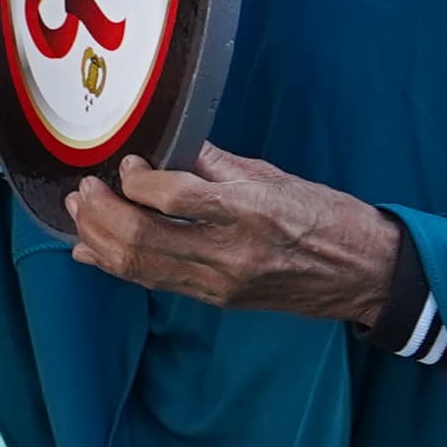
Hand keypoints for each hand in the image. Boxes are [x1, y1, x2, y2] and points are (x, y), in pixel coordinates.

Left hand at [59, 145, 401, 325]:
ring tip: (80, 212)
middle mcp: (230, 253)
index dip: (136, 179)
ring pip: (140, 267)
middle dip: (100, 212)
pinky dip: (117, 266)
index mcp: (247, 211)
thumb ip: (213, 163)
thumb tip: (165, 147)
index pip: (172, 197)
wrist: (366, 273)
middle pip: (141, 238)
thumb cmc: (327, 216)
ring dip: (99, 239)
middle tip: (86, 188)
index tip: (127, 163)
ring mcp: (221, 283)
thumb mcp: (273, 176)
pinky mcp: (217, 300)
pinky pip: (155, 282)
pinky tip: (93, 250)